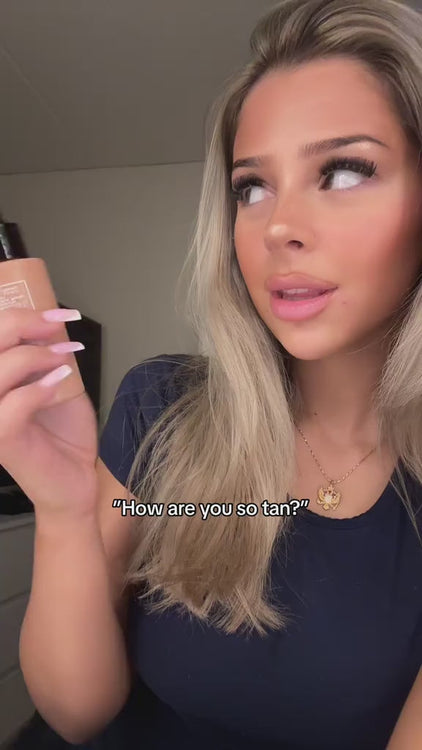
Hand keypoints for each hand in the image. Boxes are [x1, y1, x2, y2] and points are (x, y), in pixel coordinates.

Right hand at [0, 308, 98, 519]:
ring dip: (35, 355)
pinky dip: (41, 387)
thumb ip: (43, 353)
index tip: (58, 312)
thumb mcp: (54, 380)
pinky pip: (14, 403)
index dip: (16, 315)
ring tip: (64, 358)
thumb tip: (49, 317)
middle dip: (23, 324)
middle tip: (59, 325)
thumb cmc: (62, 432)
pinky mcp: (2, 440)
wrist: (76, 478)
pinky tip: (61, 383)